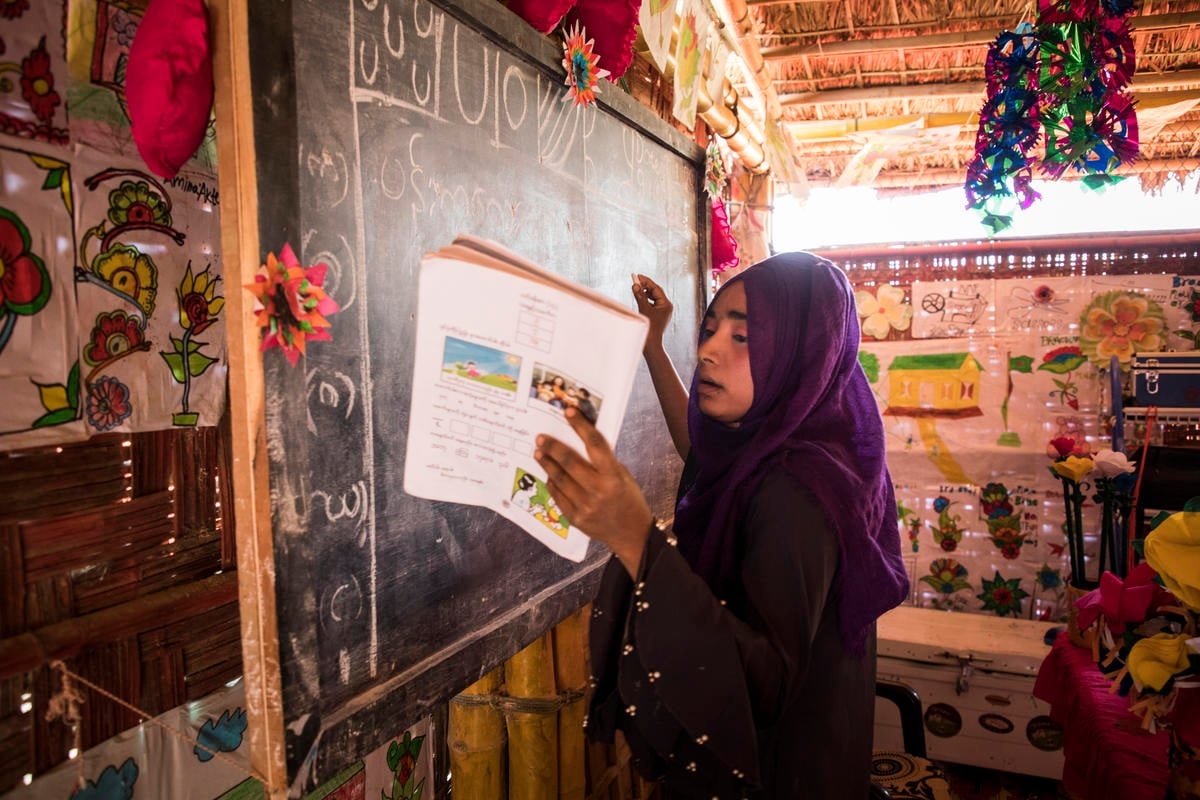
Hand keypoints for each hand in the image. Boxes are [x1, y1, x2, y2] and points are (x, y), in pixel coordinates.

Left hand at [535, 408, 653, 575]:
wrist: (631, 534)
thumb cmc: (629, 499)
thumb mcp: (623, 476)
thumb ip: (604, 462)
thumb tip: (580, 442)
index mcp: (613, 476)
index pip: (594, 445)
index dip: (581, 426)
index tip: (569, 411)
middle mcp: (598, 491)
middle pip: (569, 462)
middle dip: (553, 447)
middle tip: (540, 437)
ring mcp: (584, 506)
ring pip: (559, 479)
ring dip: (547, 464)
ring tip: (538, 452)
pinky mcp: (575, 518)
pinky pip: (558, 496)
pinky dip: (552, 483)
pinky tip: (548, 474)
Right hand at [631, 273, 672, 352]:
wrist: (651, 344)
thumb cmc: (649, 328)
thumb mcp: (643, 309)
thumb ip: (640, 296)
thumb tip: (636, 285)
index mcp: (666, 304)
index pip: (656, 288)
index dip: (646, 281)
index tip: (637, 276)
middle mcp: (666, 307)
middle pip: (655, 292)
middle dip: (645, 286)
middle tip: (635, 280)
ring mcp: (662, 312)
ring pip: (653, 297)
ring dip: (644, 292)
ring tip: (635, 288)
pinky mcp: (658, 316)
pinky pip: (651, 304)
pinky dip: (645, 300)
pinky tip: (639, 298)